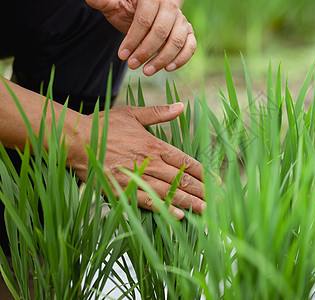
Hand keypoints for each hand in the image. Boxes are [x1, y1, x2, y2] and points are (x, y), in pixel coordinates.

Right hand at [70, 103, 204, 218]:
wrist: (74, 140)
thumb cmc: (104, 126)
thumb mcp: (133, 114)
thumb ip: (159, 113)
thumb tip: (182, 105)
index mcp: (154, 145)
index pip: (185, 161)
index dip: (203, 172)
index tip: (217, 180)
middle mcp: (149, 162)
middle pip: (182, 179)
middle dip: (202, 190)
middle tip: (219, 199)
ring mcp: (136, 178)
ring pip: (169, 192)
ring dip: (189, 202)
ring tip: (206, 210)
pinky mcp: (122, 191)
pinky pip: (147, 202)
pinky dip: (164, 209)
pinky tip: (179, 216)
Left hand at [86, 0, 196, 75]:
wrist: (146, 13)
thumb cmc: (128, 10)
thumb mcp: (115, 6)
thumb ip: (104, 2)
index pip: (144, 20)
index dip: (133, 39)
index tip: (122, 55)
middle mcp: (170, 7)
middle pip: (161, 32)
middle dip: (146, 51)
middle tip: (132, 66)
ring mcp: (182, 20)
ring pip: (177, 41)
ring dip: (162, 59)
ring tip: (146, 71)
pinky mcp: (188, 33)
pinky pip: (191, 46)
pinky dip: (181, 59)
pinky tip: (167, 69)